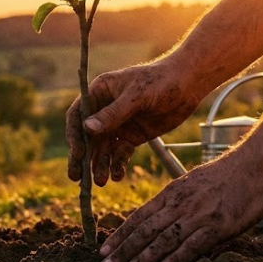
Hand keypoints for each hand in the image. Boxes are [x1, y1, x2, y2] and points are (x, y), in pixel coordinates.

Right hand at [66, 57, 203, 185]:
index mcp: (100, 92)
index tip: (77, 153)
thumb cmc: (160, 81)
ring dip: (100, 165)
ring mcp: (118, 125)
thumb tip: (87, 129)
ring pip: (103, 148)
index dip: (74, 135)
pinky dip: (117, 165)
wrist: (188, 86)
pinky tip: (117, 176)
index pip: (78, 115)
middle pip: (87, 137)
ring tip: (101, 181)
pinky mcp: (132, 137)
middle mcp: (104, 109)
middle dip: (82, 157)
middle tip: (76, 177)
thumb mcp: (137, 96)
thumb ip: (113, 114)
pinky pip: (120, 153)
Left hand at [98, 152, 262, 261]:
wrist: (257, 163)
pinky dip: (175, 258)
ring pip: (163, 239)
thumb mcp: (195, 183)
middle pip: (144, 230)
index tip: (104, 248)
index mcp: (173, 193)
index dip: (120, 234)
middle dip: (122, 250)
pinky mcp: (218, 225)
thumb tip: (167, 222)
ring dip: (141, 258)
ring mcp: (198, 214)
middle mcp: (180, 204)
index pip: (139, 217)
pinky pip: (192, 245)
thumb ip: (179, 202)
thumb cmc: (229, 174)